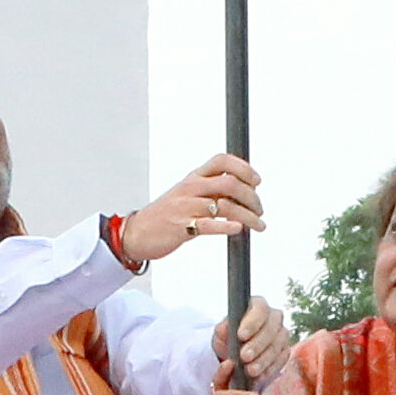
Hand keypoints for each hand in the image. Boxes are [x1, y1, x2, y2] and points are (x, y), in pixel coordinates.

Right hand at [118, 153, 262, 265]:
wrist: (136, 233)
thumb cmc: (165, 214)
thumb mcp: (186, 194)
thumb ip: (209, 189)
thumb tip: (240, 189)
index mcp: (193, 177)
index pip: (221, 161)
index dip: (243, 167)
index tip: (256, 181)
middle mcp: (191, 188)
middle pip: (229, 183)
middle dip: (251, 196)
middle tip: (259, 209)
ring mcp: (186, 207)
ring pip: (225, 205)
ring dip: (248, 215)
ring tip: (258, 225)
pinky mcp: (182, 227)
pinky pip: (209, 225)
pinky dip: (227, 226)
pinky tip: (238, 228)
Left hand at [214, 295, 289, 385]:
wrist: (236, 354)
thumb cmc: (229, 339)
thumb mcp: (221, 334)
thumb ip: (222, 330)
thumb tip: (223, 329)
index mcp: (258, 306)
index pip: (259, 309)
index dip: (251, 323)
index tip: (240, 336)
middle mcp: (274, 317)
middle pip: (270, 329)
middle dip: (257, 345)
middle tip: (244, 357)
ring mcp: (282, 334)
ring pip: (277, 346)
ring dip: (263, 360)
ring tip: (250, 370)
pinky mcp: (285, 351)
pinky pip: (281, 359)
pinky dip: (270, 369)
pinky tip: (259, 376)